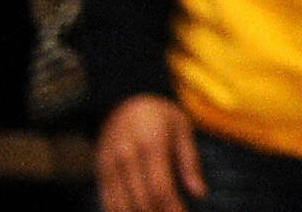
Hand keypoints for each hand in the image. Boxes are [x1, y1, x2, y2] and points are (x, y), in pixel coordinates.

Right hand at [96, 95, 208, 211]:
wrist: (123, 100)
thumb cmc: (160, 115)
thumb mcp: (182, 128)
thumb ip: (190, 161)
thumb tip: (200, 192)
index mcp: (151, 145)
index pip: (161, 188)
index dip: (173, 209)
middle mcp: (127, 157)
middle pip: (142, 201)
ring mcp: (110, 166)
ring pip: (122, 206)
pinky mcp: (100, 172)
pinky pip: (108, 202)